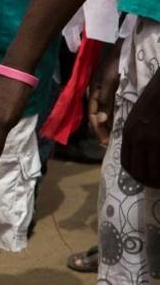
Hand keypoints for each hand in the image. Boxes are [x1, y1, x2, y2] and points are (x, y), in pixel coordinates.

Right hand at [88, 41, 120, 145]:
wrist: (123, 46)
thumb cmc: (116, 63)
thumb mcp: (110, 81)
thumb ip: (105, 100)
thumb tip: (101, 119)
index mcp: (93, 91)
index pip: (93, 114)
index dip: (98, 128)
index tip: (104, 141)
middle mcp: (96, 93)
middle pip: (96, 115)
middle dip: (100, 129)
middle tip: (106, 143)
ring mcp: (104, 91)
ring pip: (102, 112)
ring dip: (105, 125)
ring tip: (109, 137)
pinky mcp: (111, 89)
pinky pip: (109, 106)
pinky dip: (111, 116)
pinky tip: (114, 123)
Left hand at [121, 71, 159, 187]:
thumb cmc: (155, 100)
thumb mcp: (138, 118)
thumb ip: (136, 135)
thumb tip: (139, 153)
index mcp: (128, 133)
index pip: (127, 163)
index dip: (136, 174)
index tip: (146, 178)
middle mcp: (138, 139)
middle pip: (139, 172)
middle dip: (149, 181)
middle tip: (158, 184)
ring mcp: (153, 140)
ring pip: (154, 172)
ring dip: (159, 180)